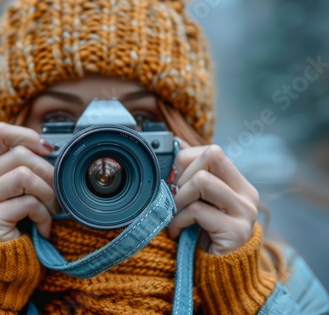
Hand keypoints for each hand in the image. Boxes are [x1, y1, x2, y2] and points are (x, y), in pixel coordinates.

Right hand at [0, 122, 57, 241]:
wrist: (10, 270)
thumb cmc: (23, 228)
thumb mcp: (24, 193)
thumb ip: (29, 170)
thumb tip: (53, 148)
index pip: (0, 133)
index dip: (27, 135)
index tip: (49, 150)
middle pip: (19, 155)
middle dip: (49, 173)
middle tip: (59, 194)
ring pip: (24, 175)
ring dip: (48, 195)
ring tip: (52, 211)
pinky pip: (28, 203)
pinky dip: (44, 216)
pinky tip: (43, 229)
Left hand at [168, 140, 258, 254]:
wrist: (219, 274)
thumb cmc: (203, 234)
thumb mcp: (198, 201)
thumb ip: (192, 176)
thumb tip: (176, 144)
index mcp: (238, 183)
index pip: (213, 151)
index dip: (186, 161)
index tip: (172, 181)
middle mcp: (246, 194)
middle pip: (211, 156)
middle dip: (182, 176)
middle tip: (172, 199)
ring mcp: (245, 212)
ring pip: (203, 180)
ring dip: (179, 198)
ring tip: (174, 215)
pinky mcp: (236, 231)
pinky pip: (197, 210)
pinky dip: (179, 220)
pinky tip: (177, 232)